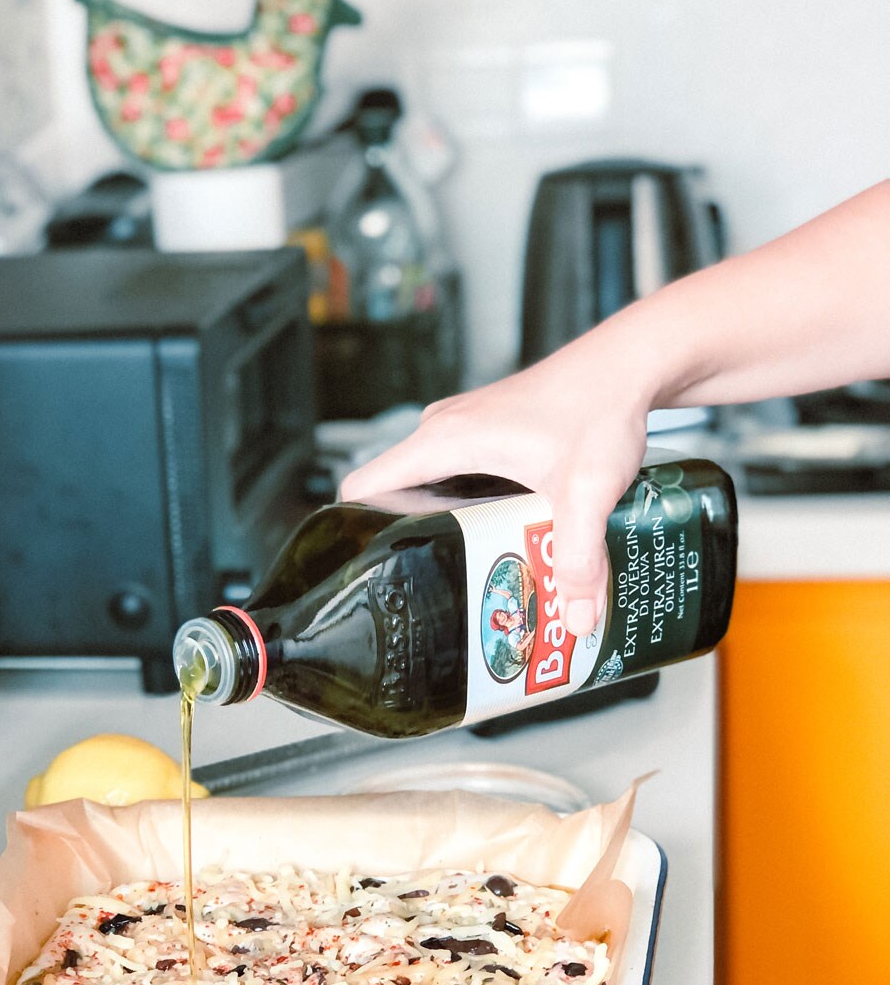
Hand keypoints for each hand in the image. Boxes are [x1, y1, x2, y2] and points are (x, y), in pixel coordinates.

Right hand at [340, 331, 654, 635]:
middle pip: (393, 496)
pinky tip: (499, 536)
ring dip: (442, 527)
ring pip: (426, 487)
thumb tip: (575, 621)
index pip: (362, 486)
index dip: (354, 533)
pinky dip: (467, 507)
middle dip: (408, 543)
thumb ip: (579, 559)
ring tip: (466, 572)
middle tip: (433, 591)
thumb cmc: (601, 406)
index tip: (369, 575)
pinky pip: (454, 476)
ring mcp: (461, 428)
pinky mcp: (484, 431)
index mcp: (443, 440)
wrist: (631, 363)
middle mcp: (442, 431)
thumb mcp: (587, 492)